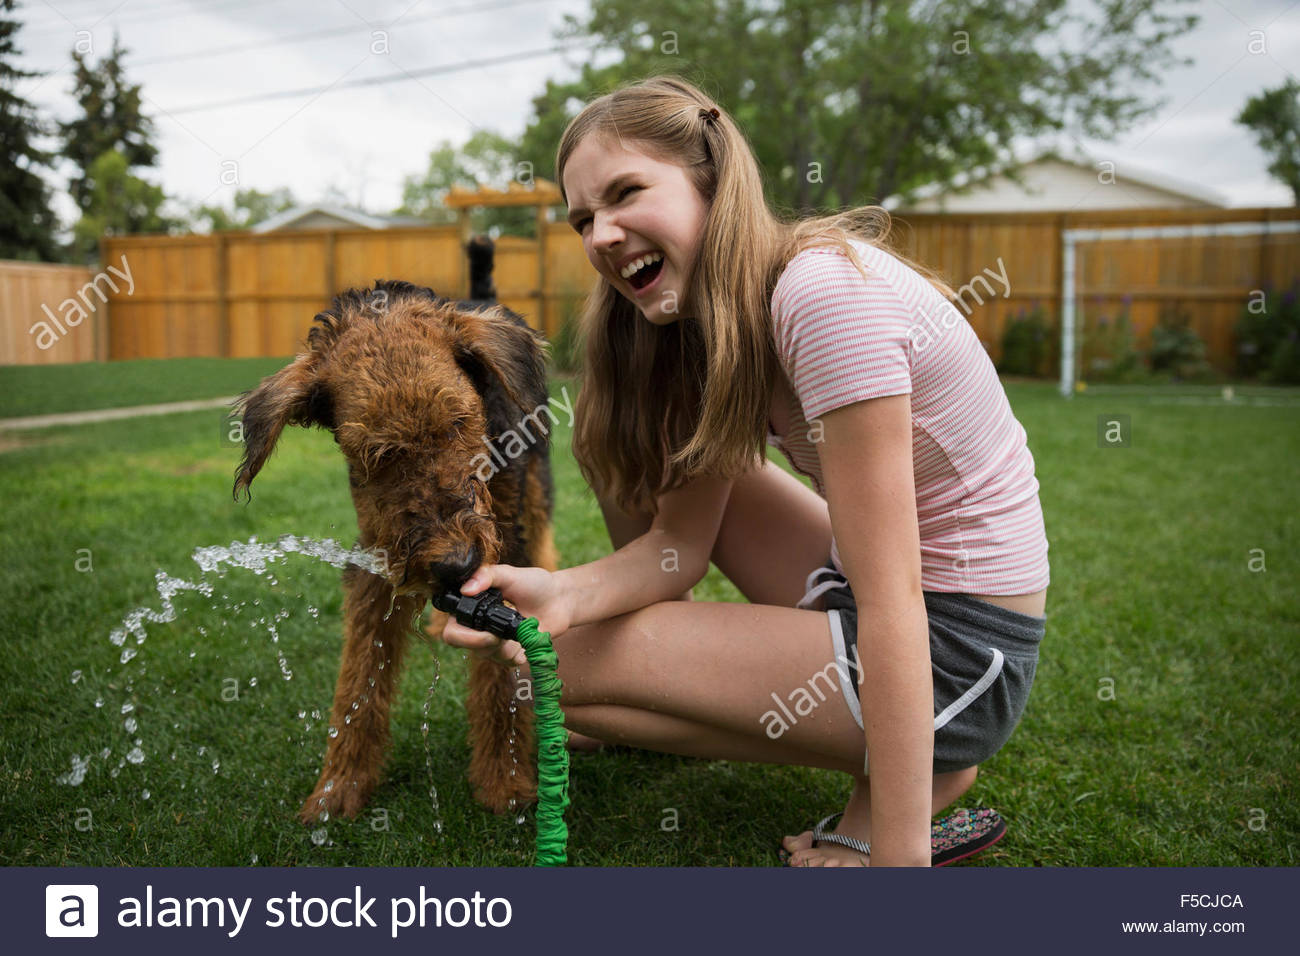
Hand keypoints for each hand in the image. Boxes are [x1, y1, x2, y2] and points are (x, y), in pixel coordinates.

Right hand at [439, 564, 570, 666]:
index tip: (482, 624)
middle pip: (460, 645)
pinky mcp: (510, 653)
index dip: (460, 632)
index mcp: (472, 607)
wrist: (560, 599)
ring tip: (519, 627)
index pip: (451, 627)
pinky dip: (516, 653)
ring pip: (485, 654)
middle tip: (498, 636)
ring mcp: (493, 642)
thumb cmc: (534, 584)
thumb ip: (487, 576)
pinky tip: (525, 638)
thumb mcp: (509, 573)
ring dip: (502, 645)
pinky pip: (505, 662)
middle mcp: (478, 626)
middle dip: (478, 642)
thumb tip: (466, 589)